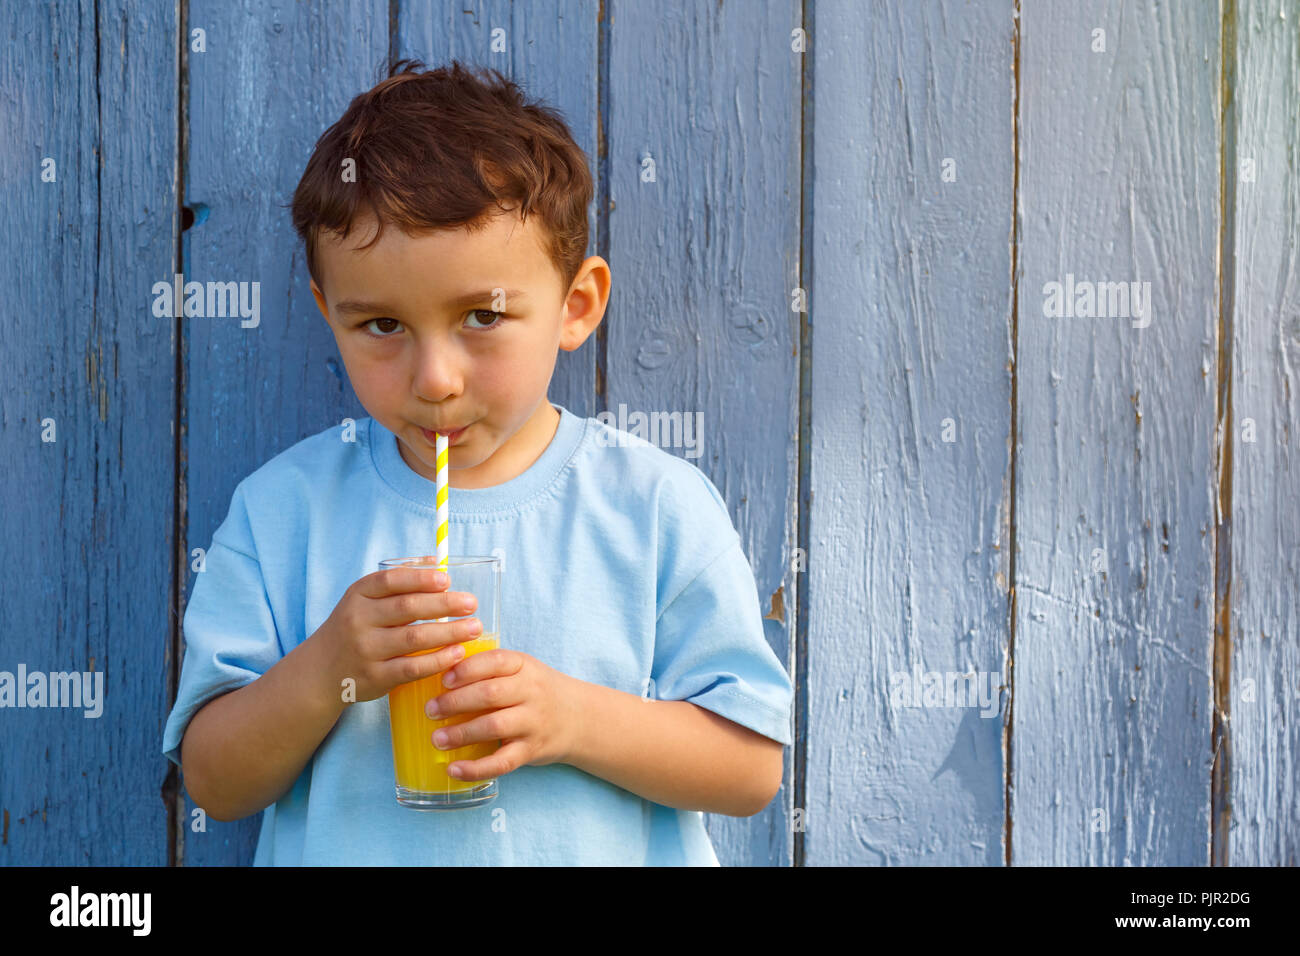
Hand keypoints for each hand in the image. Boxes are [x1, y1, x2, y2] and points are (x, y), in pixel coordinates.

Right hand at [315, 563, 486, 703]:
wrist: (321, 671)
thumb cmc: (355, 627)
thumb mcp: (364, 600)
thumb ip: (398, 582)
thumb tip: (438, 562)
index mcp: (358, 595)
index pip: (391, 581)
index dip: (421, 579)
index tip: (447, 580)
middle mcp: (358, 620)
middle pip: (408, 608)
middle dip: (445, 604)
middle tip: (472, 603)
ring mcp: (366, 650)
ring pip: (414, 638)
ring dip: (449, 632)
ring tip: (474, 627)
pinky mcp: (375, 677)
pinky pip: (412, 667)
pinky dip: (438, 660)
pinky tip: (457, 653)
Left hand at [426, 650, 581, 780]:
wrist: (579, 718)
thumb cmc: (537, 691)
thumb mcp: (522, 670)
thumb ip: (490, 669)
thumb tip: (438, 672)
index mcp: (525, 666)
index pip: (495, 661)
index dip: (466, 669)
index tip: (443, 679)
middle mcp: (532, 692)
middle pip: (490, 694)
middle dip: (456, 702)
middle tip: (431, 710)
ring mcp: (533, 722)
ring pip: (495, 726)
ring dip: (461, 733)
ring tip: (437, 739)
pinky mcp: (532, 750)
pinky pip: (503, 762)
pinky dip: (476, 768)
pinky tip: (454, 770)